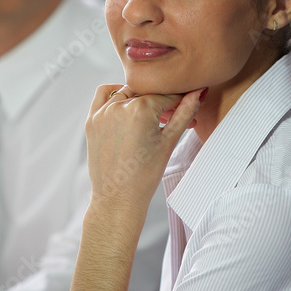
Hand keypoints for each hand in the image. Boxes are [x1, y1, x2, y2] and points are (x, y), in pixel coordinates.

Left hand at [86, 84, 204, 214]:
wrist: (118, 199)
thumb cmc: (145, 175)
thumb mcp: (169, 141)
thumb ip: (185, 112)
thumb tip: (199, 92)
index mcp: (140, 109)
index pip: (166, 95)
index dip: (180, 101)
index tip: (187, 106)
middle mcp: (119, 106)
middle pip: (147, 93)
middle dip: (161, 101)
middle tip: (171, 116)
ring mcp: (102, 113)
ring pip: (127, 92)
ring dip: (140, 98)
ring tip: (151, 117)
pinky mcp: (91, 120)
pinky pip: (103, 95)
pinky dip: (115, 95)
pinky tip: (127, 105)